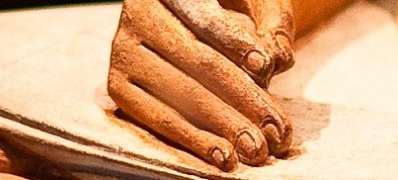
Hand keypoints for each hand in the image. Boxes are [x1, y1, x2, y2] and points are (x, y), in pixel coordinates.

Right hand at [107, 0, 294, 170]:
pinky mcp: (119, 85)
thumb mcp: (258, 5)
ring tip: (255, 148)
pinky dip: (193, 139)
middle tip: (275, 128)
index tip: (267, 66)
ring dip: (222, 126)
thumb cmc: (236, 9)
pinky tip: (221, 154)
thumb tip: (278, 58)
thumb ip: (272, 24)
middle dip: (241, 97)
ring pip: (178, 94)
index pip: (205, 17)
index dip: (236, 43)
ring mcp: (124, 50)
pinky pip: (157, 118)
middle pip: (196, 60)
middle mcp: (139, 13)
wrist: (195, 23)